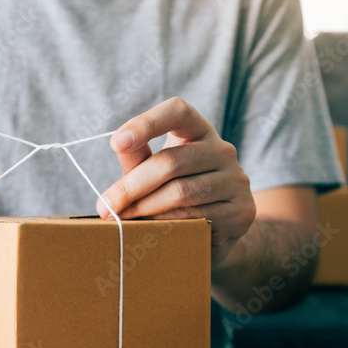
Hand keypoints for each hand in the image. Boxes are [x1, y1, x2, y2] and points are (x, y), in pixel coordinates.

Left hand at [97, 97, 255, 264]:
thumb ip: (138, 159)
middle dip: (131, 187)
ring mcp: (237, 180)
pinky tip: (153, 229)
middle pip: (171, 162)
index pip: (178, 111)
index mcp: (199, 131)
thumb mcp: (152, 174)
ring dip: (145, 208)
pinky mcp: (241, 211)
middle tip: (105, 207)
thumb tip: (120, 145)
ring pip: (181, 192)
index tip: (116, 143)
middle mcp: (223, 150)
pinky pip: (196, 217)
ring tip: (123, 220)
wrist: (213, 236)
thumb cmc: (174, 197)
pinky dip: (167, 224)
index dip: (147, 123)